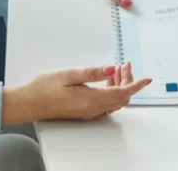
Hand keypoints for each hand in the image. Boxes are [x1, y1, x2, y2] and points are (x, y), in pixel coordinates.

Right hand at [2, 64, 151, 124]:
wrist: (29, 103)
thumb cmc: (44, 88)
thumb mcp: (69, 74)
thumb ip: (92, 72)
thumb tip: (111, 69)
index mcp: (91, 99)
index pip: (122, 93)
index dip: (136, 85)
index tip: (147, 79)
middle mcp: (93, 109)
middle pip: (121, 98)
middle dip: (128, 81)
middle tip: (125, 65)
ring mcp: (89, 112)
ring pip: (114, 101)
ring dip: (119, 86)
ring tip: (116, 69)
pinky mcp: (84, 111)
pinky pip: (106, 103)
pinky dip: (111, 91)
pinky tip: (105, 80)